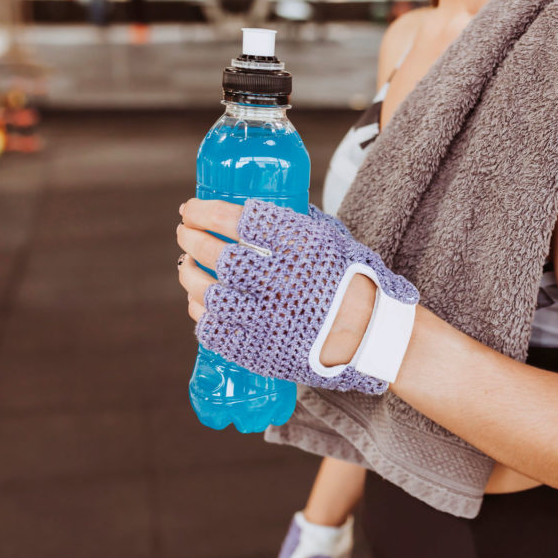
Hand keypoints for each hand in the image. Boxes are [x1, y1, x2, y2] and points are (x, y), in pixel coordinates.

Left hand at [176, 198, 418, 393]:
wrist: (372, 335)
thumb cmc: (355, 281)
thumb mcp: (333, 238)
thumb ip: (296, 223)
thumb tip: (257, 211)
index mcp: (298, 247)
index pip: (237, 220)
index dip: (205, 212)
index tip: (192, 208)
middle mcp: (278, 281)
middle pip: (216, 254)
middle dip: (191, 238)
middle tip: (184, 232)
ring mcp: (266, 318)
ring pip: (207, 292)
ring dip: (189, 274)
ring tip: (187, 265)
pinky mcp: (259, 349)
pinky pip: (214, 329)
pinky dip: (201, 312)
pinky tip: (200, 302)